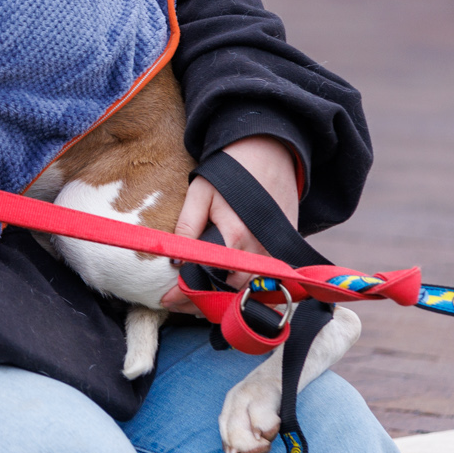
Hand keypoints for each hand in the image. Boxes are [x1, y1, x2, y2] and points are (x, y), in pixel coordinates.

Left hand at [161, 136, 302, 315]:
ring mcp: (276, 248)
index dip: (189, 294)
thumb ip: (188, 226)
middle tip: (181, 303)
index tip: (168, 300)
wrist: (269, 149)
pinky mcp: (285, 244)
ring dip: (228, 297)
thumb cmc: (230, 170)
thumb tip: (177, 262)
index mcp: (237, 236)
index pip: (212, 279)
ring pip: (254, 288)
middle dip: (206, 301)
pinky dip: (249, 285)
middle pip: (233, 291)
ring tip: (200, 301)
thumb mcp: (200, 192)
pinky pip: (269, 276)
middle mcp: (260, 248)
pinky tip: (227, 287)